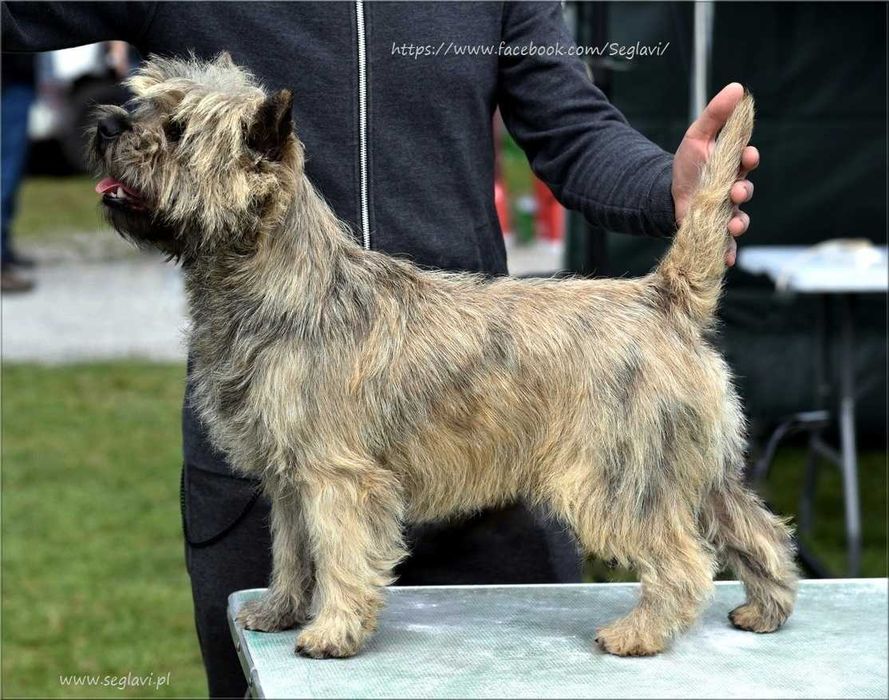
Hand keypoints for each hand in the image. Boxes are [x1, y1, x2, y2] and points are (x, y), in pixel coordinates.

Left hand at [671, 83, 758, 266]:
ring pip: (741, 219)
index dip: (749, 158)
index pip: (748, 160)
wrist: (665, 194)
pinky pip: (727, 243)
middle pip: (746, 191)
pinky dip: (728, 251)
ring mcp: (726, 212)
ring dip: (740, 224)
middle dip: (743, 191)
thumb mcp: (697, 136)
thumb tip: (737, 88)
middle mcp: (734, 190)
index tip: (747, 155)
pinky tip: (726, 259)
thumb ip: (716, 115)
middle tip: (736, 192)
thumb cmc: (686, 164)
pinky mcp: (714, 230)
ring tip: (734, 227)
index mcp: (733, 166)